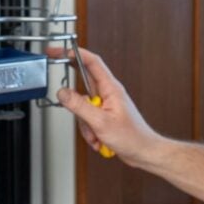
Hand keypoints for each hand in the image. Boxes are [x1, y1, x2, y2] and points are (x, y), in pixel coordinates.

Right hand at [48, 46, 161, 167]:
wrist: (143, 152)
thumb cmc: (132, 137)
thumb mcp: (100, 121)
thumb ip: (79, 105)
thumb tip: (62, 92)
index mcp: (111, 88)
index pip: (92, 62)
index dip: (75, 53)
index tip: (60, 51)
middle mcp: (108, 93)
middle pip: (83, 84)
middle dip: (75, 99)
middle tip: (68, 99)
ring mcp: (106, 105)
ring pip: (83, 106)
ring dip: (85, 123)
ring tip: (96, 134)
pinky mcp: (104, 116)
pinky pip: (88, 119)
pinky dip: (90, 131)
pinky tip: (99, 139)